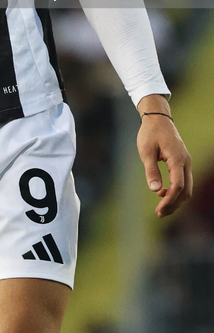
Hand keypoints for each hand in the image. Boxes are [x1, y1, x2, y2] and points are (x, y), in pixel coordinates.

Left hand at [136, 95, 191, 217]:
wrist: (158, 118)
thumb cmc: (150, 133)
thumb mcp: (146, 151)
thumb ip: (151, 170)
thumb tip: (154, 190)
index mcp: (177, 159)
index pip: (178, 186)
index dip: (170, 200)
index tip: (158, 210)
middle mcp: (186, 162)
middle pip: (186, 191)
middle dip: (174, 204)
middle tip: (159, 213)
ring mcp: (186, 162)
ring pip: (187, 188)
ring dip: (175, 200)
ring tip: (161, 209)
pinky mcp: (182, 163)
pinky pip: (183, 181)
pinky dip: (176, 191)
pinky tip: (161, 193)